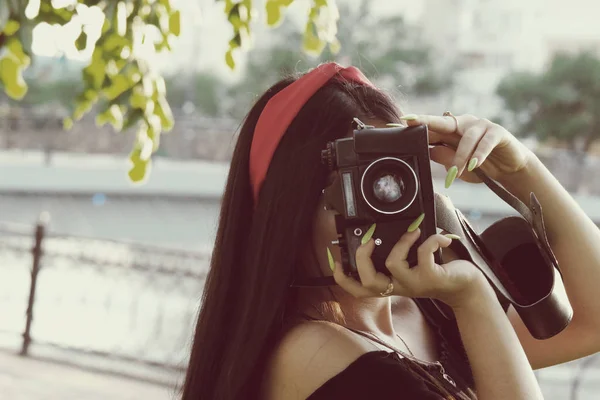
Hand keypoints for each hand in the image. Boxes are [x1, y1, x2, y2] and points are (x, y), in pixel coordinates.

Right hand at [332, 229, 485, 308]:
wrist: (464, 286)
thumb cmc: (435, 271)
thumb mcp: (410, 266)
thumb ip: (394, 255)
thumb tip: (381, 231)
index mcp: (388, 284)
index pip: (357, 289)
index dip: (342, 277)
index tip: (336, 259)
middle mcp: (397, 287)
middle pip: (367, 281)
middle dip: (362, 256)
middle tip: (369, 239)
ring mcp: (413, 284)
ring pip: (393, 264)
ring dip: (400, 242)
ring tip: (412, 232)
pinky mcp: (431, 278)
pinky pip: (423, 255)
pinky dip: (431, 240)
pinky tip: (440, 237)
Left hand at [402, 114, 534, 184]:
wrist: (509, 168)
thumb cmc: (479, 166)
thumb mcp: (457, 165)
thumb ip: (443, 157)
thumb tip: (427, 150)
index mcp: (451, 131)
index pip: (431, 128)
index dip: (416, 125)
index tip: (399, 122)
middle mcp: (464, 124)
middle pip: (443, 121)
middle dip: (426, 121)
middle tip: (410, 121)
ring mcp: (482, 126)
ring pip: (466, 138)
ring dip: (460, 157)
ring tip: (455, 174)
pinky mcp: (498, 132)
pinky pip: (486, 142)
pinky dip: (479, 154)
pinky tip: (474, 164)